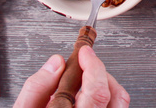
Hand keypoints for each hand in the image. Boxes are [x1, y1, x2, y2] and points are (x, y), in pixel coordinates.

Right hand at [14, 46, 129, 107]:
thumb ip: (37, 89)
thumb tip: (54, 64)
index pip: (96, 90)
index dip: (93, 65)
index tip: (85, 52)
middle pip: (115, 96)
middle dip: (101, 72)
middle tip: (85, 63)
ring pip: (118, 105)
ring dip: (106, 86)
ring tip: (85, 80)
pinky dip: (104, 101)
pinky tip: (85, 99)